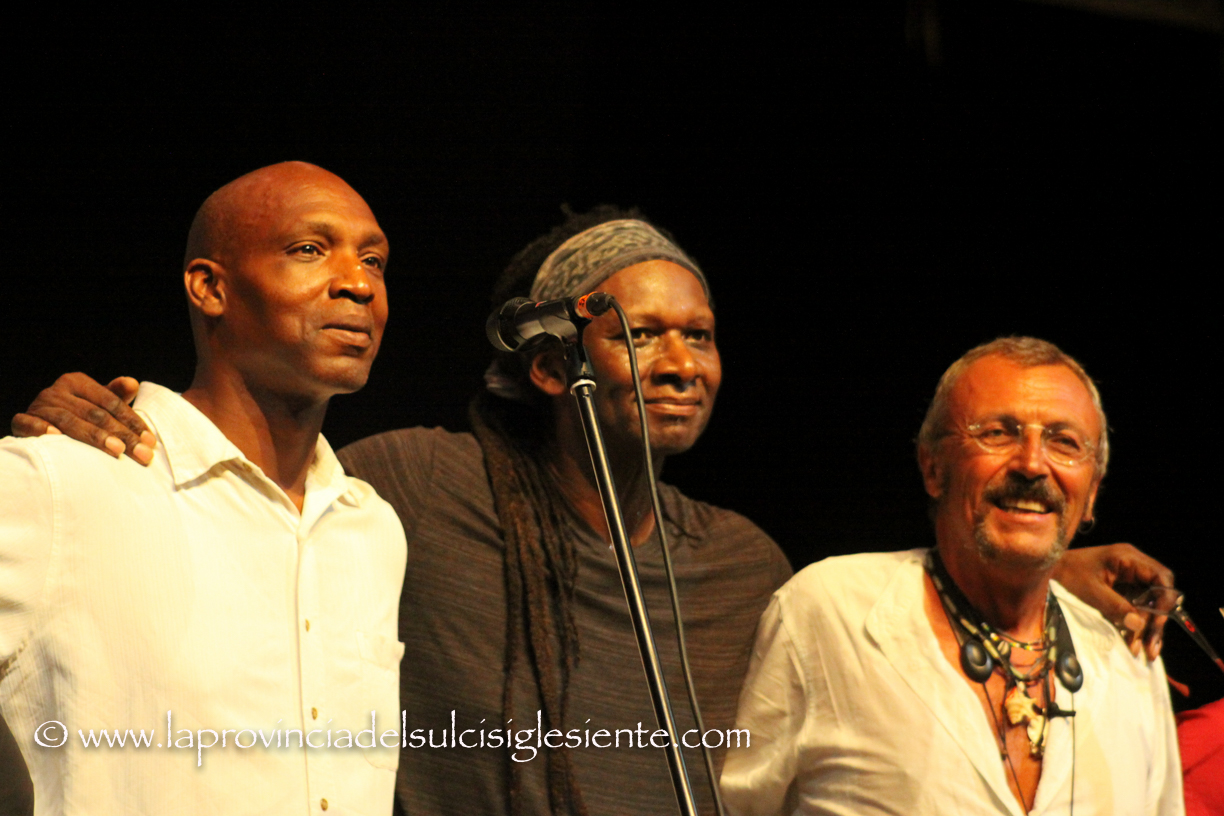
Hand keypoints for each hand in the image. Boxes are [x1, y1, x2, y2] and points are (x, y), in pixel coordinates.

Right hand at [11, 373, 155, 464]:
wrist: (39, 423)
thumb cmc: (77, 414)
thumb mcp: (98, 404)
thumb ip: (116, 396)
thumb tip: (133, 383)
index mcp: (77, 382)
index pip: (111, 402)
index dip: (133, 421)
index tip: (150, 441)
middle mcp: (57, 390)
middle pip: (95, 413)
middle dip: (122, 434)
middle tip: (141, 453)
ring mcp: (39, 405)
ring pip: (69, 420)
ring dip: (94, 436)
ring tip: (116, 450)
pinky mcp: (22, 420)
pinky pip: (28, 423)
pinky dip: (41, 429)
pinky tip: (56, 438)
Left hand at [1052, 543, 1173, 660]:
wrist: (1046, 571)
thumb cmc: (1065, 575)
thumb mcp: (1089, 591)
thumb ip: (1114, 606)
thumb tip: (1139, 625)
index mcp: (1128, 558)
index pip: (1161, 577)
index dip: (1164, 600)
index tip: (1157, 622)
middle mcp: (1133, 566)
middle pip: (1158, 594)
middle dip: (1156, 620)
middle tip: (1151, 646)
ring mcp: (1128, 578)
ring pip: (1149, 604)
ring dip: (1148, 627)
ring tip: (1146, 650)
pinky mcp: (1122, 590)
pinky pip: (1137, 608)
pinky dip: (1137, 625)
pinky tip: (1135, 643)